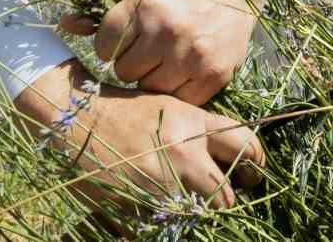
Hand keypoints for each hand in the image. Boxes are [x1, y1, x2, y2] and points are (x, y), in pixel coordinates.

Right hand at [15, 58, 264, 212]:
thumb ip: (201, 131)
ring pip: (198, 215)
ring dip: (198, 214)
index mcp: (193, 123)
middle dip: (228, 201)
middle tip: (226, 200)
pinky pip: (165, 224)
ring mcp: (158, 181)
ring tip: (191, 206)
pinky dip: (167, 221)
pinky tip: (160, 210)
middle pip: (226, 194)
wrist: (77, 118)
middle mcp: (181, 151)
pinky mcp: (135, 203)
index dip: (256, 163)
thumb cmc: (126, 111)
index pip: (245, 145)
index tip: (253, 172)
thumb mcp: (169, 108)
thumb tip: (232, 159)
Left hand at [60, 0, 262, 105]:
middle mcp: (167, 28)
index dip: (111, 44)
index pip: (104, 46)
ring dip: (153, 78)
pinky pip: (178, 100)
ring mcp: (192, 54)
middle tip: (149, 49)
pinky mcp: (214, 75)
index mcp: (145, 4)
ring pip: (148, 89)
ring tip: (166, 59)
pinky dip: (178, 90)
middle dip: (133, 62)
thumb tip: (63, 23)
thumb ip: (100, 10)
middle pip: (124, 71)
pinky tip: (184, 70)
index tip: (126, 38)